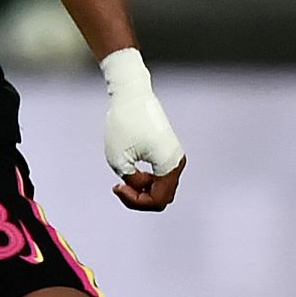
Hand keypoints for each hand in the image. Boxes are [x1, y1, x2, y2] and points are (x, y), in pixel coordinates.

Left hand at [99, 48, 185, 212]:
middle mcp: (178, 162)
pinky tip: (130, 172)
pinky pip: (161, 177)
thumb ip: (132, 182)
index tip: (117, 185)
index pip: (157, 200)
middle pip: (162, 198)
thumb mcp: (119, 160)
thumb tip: (144, 189)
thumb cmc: (123, 124)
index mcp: (170, 164)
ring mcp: (175, 157)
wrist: (132, 95)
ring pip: (161, 188)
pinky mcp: (169, 151)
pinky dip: (146, 181)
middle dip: (139, 198)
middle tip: (119, 185)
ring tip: (122, 179)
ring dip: (142, 190)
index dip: (135, 201)